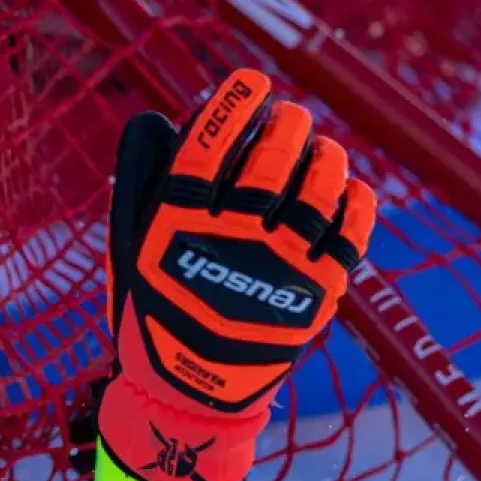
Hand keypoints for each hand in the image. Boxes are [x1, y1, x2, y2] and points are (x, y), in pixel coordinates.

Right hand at [96, 68, 376, 480]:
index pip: (207, 148)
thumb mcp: (126, 249)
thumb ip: (139, 182)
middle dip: (283, 124)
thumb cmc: (152, 312)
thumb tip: (155, 117)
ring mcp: (277, 270)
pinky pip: (348, 235)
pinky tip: (349, 187)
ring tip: (320, 147)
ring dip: (323, 156)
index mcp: (175, 229)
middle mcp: (229, 245)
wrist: (188, 398)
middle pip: (269, 163)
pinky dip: (354, 203)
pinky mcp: (315, 296)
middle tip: (288, 114)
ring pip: (314, 192)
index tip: (249, 82)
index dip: (232, 105)